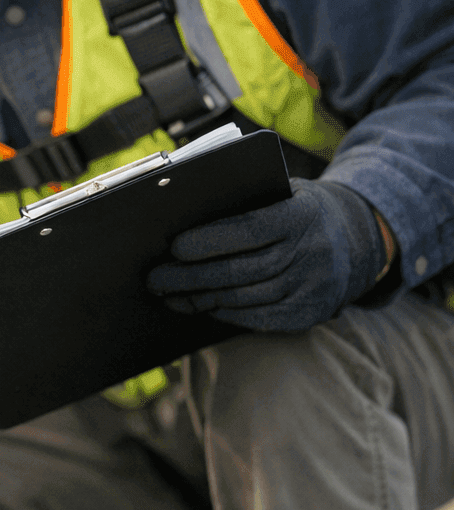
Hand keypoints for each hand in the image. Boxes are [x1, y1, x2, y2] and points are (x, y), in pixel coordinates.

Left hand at [146, 178, 386, 331]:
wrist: (354, 238)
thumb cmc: (294, 208)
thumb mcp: (281, 191)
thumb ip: (243, 199)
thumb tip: (182, 211)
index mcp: (302, 214)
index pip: (251, 229)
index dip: (211, 240)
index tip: (174, 247)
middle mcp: (313, 253)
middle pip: (242, 270)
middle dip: (191, 277)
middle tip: (155, 279)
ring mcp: (314, 287)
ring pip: (245, 298)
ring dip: (201, 298)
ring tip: (168, 293)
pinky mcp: (310, 313)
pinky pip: (259, 319)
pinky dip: (224, 313)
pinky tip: (200, 305)